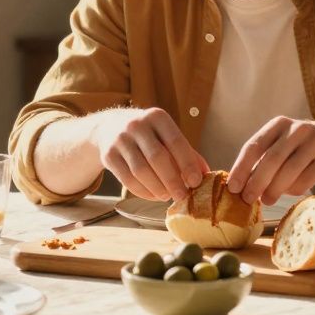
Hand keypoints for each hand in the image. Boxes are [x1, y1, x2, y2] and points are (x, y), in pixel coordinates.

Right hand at [91, 108, 207, 202]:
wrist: (109, 127)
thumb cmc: (148, 134)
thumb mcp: (167, 135)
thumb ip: (187, 153)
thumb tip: (206, 175)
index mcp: (157, 117)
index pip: (175, 141)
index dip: (187, 163)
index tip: (196, 182)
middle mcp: (137, 125)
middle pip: (157, 158)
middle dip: (172, 180)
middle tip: (182, 196)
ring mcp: (120, 140)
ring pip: (141, 171)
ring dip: (157, 188)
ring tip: (167, 196)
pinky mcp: (108, 155)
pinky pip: (127, 180)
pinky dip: (143, 192)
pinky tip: (154, 196)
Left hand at [226, 117, 314, 204]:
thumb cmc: (304, 148)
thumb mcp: (284, 144)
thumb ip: (265, 159)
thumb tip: (241, 185)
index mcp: (279, 124)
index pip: (254, 146)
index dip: (241, 168)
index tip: (232, 188)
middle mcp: (297, 129)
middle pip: (271, 159)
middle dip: (256, 182)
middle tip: (247, 199)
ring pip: (288, 171)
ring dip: (274, 190)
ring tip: (267, 201)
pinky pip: (306, 179)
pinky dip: (294, 189)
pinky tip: (290, 192)